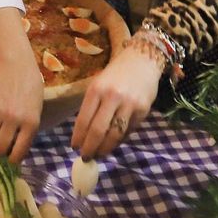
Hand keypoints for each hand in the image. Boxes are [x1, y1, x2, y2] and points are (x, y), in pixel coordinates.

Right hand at [0, 50, 43, 162]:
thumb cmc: (32, 90)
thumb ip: (27, 131)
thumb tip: (15, 150)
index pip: (19, 150)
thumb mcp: (36, 112)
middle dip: (1, 152)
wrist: (17, 68)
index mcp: (30, 123)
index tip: (12, 161)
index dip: (14, 159)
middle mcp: (13, 119)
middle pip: (0, 147)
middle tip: (2, 151)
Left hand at [71, 40, 165, 158]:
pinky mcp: (143, 111)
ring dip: (105, 149)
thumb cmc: (114, 75)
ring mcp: (129, 104)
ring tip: (99, 154)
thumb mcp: (98, 85)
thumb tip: (83, 135)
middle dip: (90, 148)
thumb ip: (91, 107)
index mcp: (96, 90)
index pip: (84, 120)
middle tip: (86, 157)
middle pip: (98, 130)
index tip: (74, 147)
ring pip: (115, 135)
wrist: (141, 61)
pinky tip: (113, 143)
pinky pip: (128, 131)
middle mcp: (112, 97)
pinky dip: (119, 140)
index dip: (78, 137)